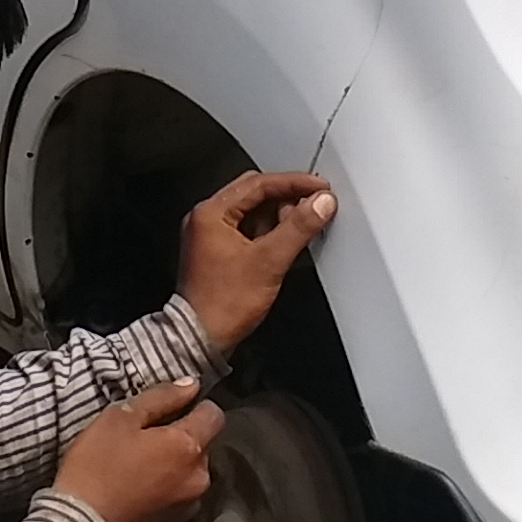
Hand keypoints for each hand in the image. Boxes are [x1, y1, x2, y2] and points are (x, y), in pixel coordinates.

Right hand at [54, 378, 221, 521]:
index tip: (171, 410)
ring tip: (139, 470)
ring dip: (174, 468)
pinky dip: (165, 492)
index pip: (214, 415)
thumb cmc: (96, 466)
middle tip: (143, 441)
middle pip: (202, 447)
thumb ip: (160, 398)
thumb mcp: (119, 419)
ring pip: (191, 475)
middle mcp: (199, 478)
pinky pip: (178, 499)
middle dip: (181, 440)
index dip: (196, 406)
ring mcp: (189, 507)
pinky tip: (138, 493)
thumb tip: (191, 385)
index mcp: (189, 446)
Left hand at [176, 170, 336, 356]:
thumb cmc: (221, 305)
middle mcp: (206, 220)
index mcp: (210, 213)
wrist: (201, 339)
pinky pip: (247, 229)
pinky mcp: (218, 253)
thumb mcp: (269, 261)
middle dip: (287, 196)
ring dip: (279, 213)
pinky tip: (287, 238)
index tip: (318, 186)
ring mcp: (210, 236)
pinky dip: (269, 230)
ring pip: (251, 212)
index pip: (258, 184)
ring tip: (305, 221)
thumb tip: (320, 203)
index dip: (293, 182)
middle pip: (254, 194)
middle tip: (315, 201)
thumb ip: (298, 228)